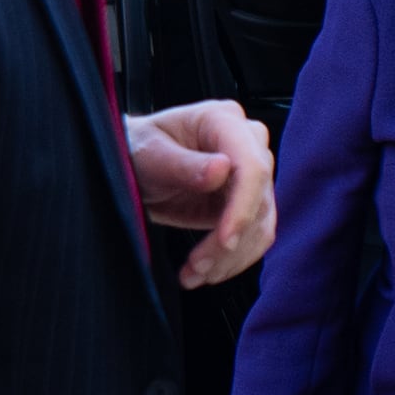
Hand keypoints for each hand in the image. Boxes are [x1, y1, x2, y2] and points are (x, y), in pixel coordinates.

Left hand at [126, 100, 275, 286]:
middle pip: (260, 200)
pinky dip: (232, 259)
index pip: (252, 166)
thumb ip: (182, 164)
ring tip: (195, 274)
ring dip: (231, 257)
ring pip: (260, 224)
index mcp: (223, 120)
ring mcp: (249, 173)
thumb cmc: (137, 149)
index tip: (226, 240)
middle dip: (231, 241)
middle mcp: (246, 143)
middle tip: (197, 266)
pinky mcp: (245, 201)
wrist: (134, 167)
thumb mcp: (148, 154)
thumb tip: (222, 170)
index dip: (243, 207)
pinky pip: (253, 235)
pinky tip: (205, 271)